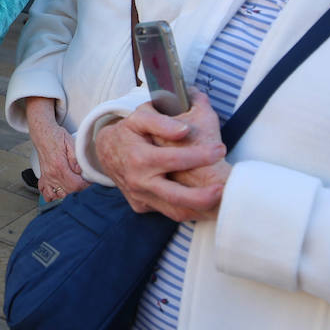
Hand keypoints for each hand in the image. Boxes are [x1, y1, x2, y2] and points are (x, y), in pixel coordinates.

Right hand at [35, 125, 87, 201]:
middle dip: (79, 190)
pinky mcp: (44, 177)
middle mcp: (52, 174)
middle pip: (68, 192)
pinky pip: (46, 193)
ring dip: (68, 194)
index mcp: (60, 166)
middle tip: (85, 183)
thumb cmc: (56, 136)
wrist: (42, 133)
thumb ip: (76, 159)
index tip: (90, 183)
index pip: (75, 185)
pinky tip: (61, 190)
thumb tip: (82, 172)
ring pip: (58, 195)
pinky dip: (54, 195)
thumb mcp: (71, 143)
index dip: (86, 187)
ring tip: (74, 186)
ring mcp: (47, 177)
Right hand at [95, 92, 227, 222]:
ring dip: (199, 210)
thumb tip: (184, 130)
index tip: (221, 150)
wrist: (106, 151)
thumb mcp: (140, 117)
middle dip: (202, 197)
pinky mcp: (142, 206)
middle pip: (175, 197)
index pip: (174, 160)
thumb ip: (161, 122)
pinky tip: (203, 202)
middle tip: (223, 189)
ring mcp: (140, 197)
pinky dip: (188, 210)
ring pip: (174, 212)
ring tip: (220, 200)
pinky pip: (168, 212)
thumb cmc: (129, 131)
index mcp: (139, 158)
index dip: (200, 156)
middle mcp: (139, 182)